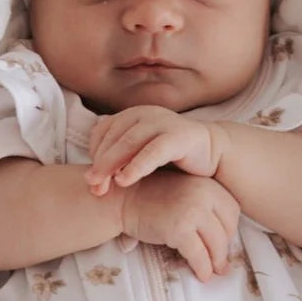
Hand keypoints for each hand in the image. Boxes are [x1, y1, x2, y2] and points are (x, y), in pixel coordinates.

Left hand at [86, 105, 227, 194]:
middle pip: (113, 137)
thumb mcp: (140, 155)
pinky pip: (154, 150)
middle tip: (92, 186)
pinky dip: (137, 165)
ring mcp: (163, 122)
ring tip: (103, 185)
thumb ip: (119, 160)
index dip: (93, 154)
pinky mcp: (180, 136)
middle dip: (100, 163)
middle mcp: (146, 114)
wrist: (212, 155)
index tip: (90, 179)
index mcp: (133, 115)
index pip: (103, 131)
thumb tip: (91, 178)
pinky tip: (125, 180)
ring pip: (129, 142)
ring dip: (112, 164)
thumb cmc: (171, 158)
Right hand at [119, 169, 239, 280]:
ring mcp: (192, 211)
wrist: (127, 198)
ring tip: (212, 271)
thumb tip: (225, 244)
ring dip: (215, 262)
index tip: (222, 242)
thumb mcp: (187, 193)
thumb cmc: (157, 198)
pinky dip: (202, 268)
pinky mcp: (179, 229)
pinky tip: (201, 274)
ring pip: (216, 245)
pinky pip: (199, 256)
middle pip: (226, 230)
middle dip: (223, 250)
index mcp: (208, 184)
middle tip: (220, 264)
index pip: (233, 211)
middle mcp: (204, 194)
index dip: (229, 230)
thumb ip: (206, 208)